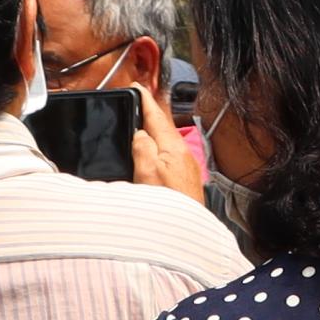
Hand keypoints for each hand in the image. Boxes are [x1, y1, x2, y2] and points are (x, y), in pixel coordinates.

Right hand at [128, 83, 205, 199]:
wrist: (186, 233)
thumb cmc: (169, 205)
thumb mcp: (147, 172)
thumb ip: (142, 147)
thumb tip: (140, 133)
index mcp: (173, 147)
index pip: (156, 115)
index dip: (144, 99)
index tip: (135, 86)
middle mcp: (182, 154)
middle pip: (161, 127)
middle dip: (147, 115)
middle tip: (133, 103)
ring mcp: (185, 167)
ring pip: (164, 142)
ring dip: (151, 133)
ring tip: (137, 126)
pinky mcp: (184, 180)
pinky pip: (167, 157)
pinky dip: (155, 150)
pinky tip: (148, 157)